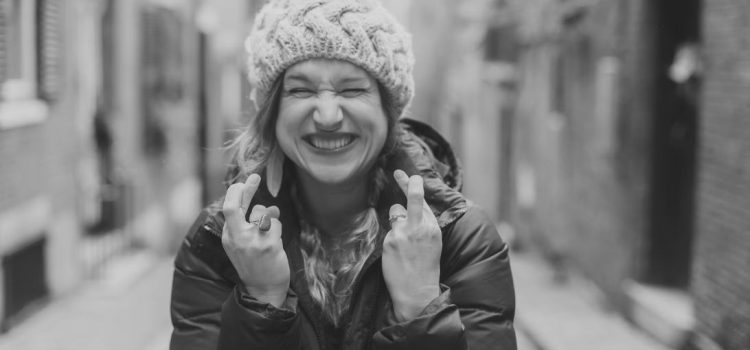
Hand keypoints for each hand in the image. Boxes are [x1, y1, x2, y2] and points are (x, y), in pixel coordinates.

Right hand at [222, 173, 289, 306]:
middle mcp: (236, 237)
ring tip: (270, 235)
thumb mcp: (243, 243)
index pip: (228, 208)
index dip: (237, 192)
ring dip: (271, 219)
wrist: (263, 289)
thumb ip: (248, 223)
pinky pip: (277, 224)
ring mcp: (252, 241)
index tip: (245, 181)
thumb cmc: (255, 264)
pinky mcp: (268, 245)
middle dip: (245, 189)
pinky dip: (279, 230)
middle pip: (233, 206)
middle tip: (254, 177)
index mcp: (228, 236)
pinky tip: (275, 243)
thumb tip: (262, 203)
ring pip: (264, 213)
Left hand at [382, 169, 441, 321]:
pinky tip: (396, 255)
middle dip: (407, 183)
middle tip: (398, 172)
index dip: (414, 186)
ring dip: (396, 221)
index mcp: (433, 227)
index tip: (409, 176)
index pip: (423, 201)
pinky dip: (390, 240)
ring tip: (402, 243)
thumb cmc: (425, 269)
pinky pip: (388, 232)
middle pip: (413, 198)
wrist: (418, 291)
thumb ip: (422, 225)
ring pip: (395, 213)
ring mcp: (404, 233)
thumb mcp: (431, 243)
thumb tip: (406, 209)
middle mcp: (420, 227)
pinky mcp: (391, 240)